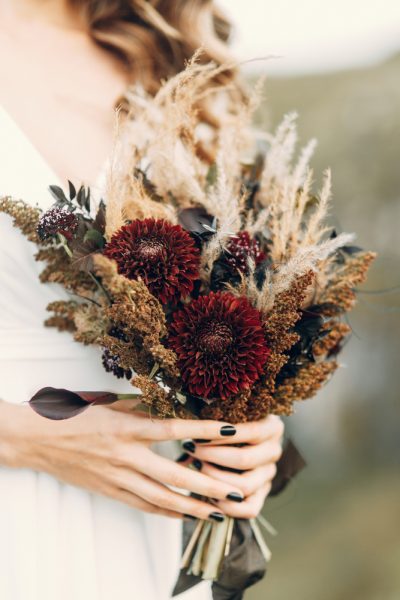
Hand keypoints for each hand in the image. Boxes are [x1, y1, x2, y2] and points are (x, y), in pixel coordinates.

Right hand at [0, 400, 271, 521]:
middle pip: (174, 474)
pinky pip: (143, 505)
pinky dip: (166, 511)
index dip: (204, 430)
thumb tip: (175, 405)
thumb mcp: (113, 405)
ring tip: (218, 512)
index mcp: (128, 428)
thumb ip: (144, 409)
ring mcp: (118, 477)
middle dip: (207, 485)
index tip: (231, 430)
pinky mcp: (111, 491)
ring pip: (161, 497)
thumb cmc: (77, 417)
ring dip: (192, 507)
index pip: (174, 430)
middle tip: (234, 492)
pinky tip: (185, 514)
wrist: (41, 440)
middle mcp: (126, 455)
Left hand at [179, 415, 283, 518]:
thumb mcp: (225, 415)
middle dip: (212, 456)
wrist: (235, 437)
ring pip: (245, 485)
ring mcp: (269, 474)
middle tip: (191, 450)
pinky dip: (227, 506)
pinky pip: (249, 509)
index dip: (223, 435)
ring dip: (215, 480)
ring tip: (195, 468)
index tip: (198, 433)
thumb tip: (188, 438)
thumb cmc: (225, 422)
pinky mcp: (262, 494)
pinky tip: (208, 494)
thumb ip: (214, 423)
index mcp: (273, 427)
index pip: (251, 432)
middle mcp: (274, 451)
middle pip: (245, 460)